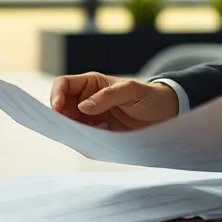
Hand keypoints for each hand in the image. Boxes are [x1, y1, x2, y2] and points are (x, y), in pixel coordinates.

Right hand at [49, 72, 179, 131]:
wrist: (166, 114)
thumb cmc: (150, 96)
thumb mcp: (131, 91)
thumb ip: (107, 97)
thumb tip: (82, 107)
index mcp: (91, 83)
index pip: (63, 85)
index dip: (56, 95)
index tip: (57, 109)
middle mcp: (87, 99)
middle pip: (62, 107)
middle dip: (63, 117)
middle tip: (74, 126)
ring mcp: (92, 117)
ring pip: (71, 124)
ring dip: (76, 129)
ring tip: (96, 128)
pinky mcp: (99, 132)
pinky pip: (84, 136)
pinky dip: (87, 137)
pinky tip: (105, 132)